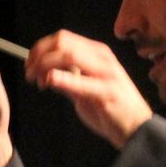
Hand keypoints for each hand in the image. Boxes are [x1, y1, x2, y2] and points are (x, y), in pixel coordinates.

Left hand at [25, 30, 151, 148]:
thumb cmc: (111, 108)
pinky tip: (49, 82)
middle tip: (29, 72)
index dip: (41, 47)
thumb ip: (68, 78)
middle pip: (63, 43)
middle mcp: (102, 58)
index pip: (63, 38)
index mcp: (97, 53)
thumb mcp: (85, 89)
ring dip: (45, 66)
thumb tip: (45, 72)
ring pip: (69, 55)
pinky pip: (80, 80)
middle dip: (39, 55)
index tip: (29, 62)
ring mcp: (106, 73)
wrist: (136, 128)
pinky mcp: (107, 91)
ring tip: (38, 81)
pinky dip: (61, 78)